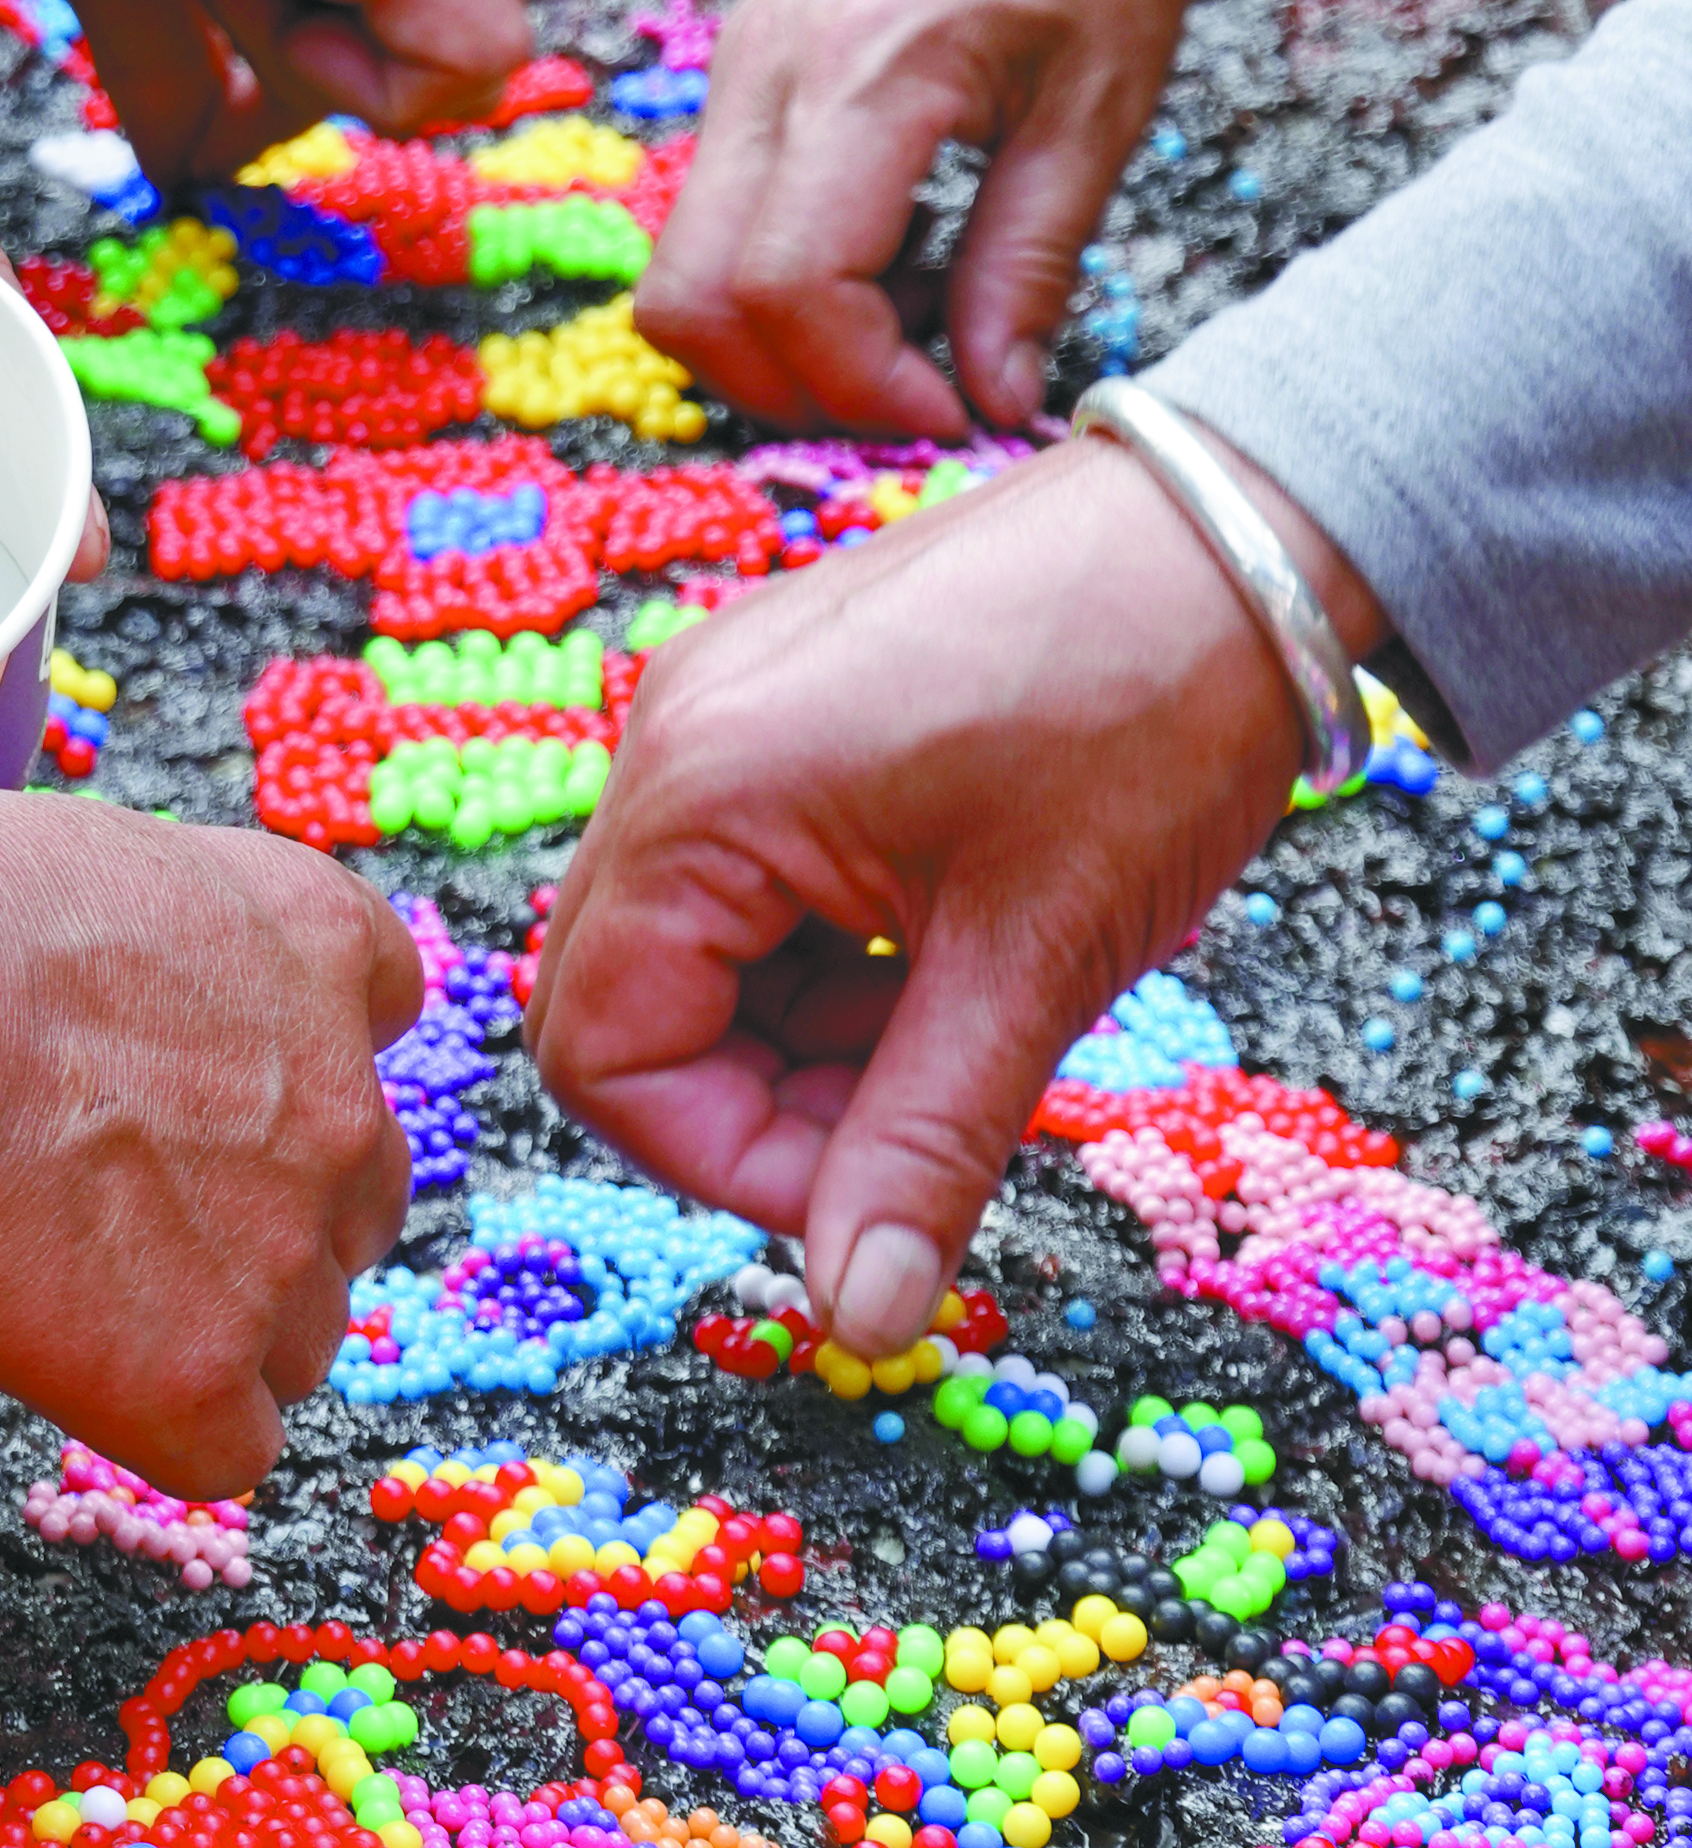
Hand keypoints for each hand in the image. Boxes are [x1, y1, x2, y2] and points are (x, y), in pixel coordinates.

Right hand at [0, 800, 418, 1492]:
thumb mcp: (91, 856)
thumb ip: (161, 941)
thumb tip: (119, 991)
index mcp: (313, 939)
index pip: (383, 1003)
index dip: (300, 1052)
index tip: (230, 1074)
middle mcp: (337, 1098)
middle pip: (358, 1191)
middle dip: (274, 1209)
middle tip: (139, 1208)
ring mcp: (281, 1248)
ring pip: (302, 1331)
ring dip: (219, 1326)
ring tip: (80, 1294)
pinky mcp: (200, 1375)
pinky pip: (231, 1443)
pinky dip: (168, 1427)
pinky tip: (78, 1378)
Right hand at [527, 431, 1375, 1357]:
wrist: (1245, 527)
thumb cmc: (1146, 710)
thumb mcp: (1034, 961)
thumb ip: (921, 1149)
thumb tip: (856, 1320)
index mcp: (699, 796)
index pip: (604, 1058)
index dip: (731, 1163)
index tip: (877, 1185)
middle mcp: (673, 740)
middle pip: (623, 1004)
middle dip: (761, 1097)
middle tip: (923, 1106)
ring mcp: (721, 710)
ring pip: (693, 950)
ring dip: (807, 1026)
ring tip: (968, 999)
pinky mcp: (780, 700)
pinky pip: (746, 874)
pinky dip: (829, 947)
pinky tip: (951, 930)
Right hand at [635, 0, 1202, 432]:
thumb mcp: (1097, 116)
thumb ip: (1027, 270)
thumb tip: (993, 399)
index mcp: (859, 70)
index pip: (787, 290)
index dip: (863, 384)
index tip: (958, 408)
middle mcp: (766, 69)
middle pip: (694, 302)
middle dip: (801, 386)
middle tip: (926, 392)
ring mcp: (741, 65)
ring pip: (685, 274)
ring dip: (788, 342)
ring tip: (923, 319)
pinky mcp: (748, 69)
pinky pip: (718, 220)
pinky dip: (787, 283)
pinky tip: (900, 260)